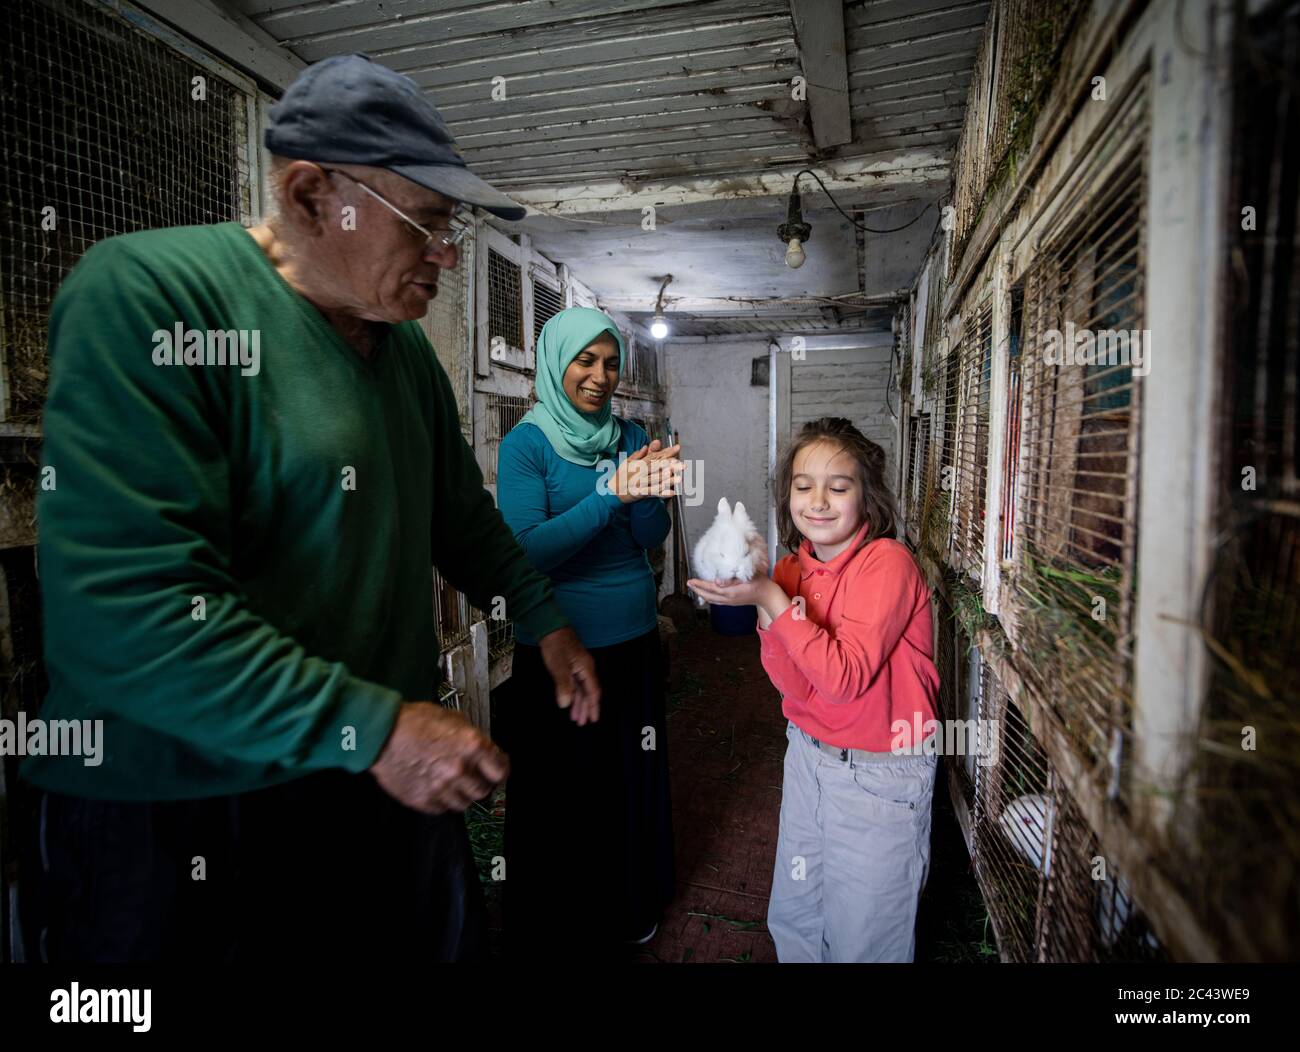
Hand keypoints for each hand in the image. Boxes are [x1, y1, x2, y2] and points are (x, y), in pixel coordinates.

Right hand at [369, 701, 508, 814]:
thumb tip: (482, 747)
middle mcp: (459, 770)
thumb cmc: (412, 722)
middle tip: (474, 776)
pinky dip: (442, 800)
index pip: (501, 771)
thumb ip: (470, 735)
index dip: (500, 769)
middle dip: (481, 783)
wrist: (381, 734)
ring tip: (453, 782)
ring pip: (464, 804)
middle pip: (484, 790)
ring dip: (462, 794)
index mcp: (471, 746)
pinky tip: (436, 787)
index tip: (497, 769)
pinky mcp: (424, 800)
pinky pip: (442, 809)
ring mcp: (442, 788)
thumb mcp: (451, 717)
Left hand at [538, 625, 601, 724]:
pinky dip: (573, 694)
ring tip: (576, 717)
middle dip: (586, 708)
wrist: (549, 626)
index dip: (593, 706)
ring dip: (579, 703)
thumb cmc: (556, 644)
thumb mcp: (559, 666)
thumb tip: (565, 704)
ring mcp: (578, 667)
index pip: (593, 692)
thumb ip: (563, 685)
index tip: (593, 719)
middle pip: (589, 692)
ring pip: (582, 689)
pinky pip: (576, 684)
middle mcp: (585, 669)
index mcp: (586, 669)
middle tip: (582, 722)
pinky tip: (569, 701)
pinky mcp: (571, 665)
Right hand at [608, 441, 684, 503]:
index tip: (677, 448)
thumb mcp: (626, 462)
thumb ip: (637, 455)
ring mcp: (641, 483)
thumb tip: (646, 446)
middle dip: (672, 466)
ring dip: (669, 480)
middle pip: (658, 468)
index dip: (667, 452)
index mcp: (638, 464)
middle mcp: (640, 473)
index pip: (655, 456)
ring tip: (679, 478)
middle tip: (683, 465)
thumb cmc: (620, 476)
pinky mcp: (641, 493)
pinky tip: (672, 493)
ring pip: (657, 480)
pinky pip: (653, 493)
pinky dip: (663, 494)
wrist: (612, 491)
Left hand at [686, 574, 776, 608]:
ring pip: (711, 599)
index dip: (699, 584)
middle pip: (707, 596)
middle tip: (689, 583)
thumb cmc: (759, 583)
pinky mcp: (731, 602)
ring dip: (702, 594)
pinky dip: (709, 597)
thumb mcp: (747, 577)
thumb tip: (716, 581)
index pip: (710, 588)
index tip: (691, 581)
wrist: (767, 595)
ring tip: (695, 588)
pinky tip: (707, 594)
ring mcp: (729, 602)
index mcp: (730, 592)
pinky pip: (716, 601)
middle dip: (697, 590)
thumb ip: (731, 579)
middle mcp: (728, 599)